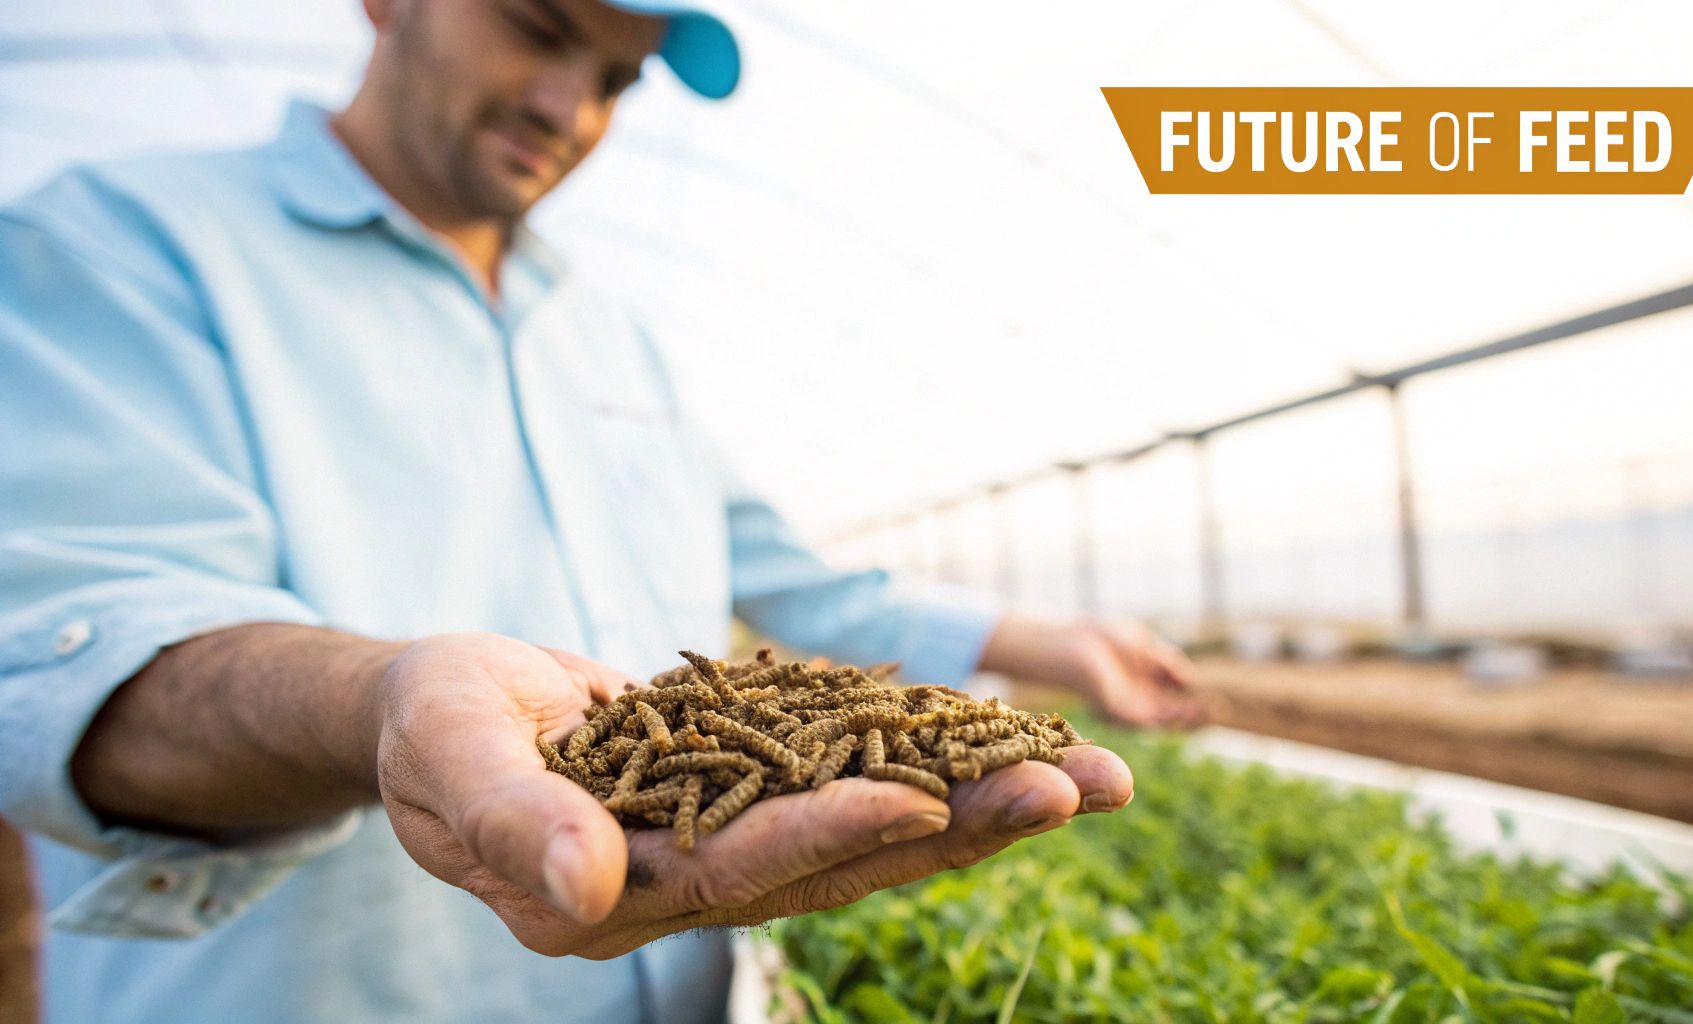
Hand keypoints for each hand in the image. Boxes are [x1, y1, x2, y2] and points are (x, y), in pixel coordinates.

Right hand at [373, 634, 1134, 958]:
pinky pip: (861, 784)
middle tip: (1082, 785)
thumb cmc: (428, 725)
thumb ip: (505, 817)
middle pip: (844, 864)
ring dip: (984, 801)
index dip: (826, 835)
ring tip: (1097, 772)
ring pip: (875, 833)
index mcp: (610, 896)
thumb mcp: (445, 752)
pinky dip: (939, 762)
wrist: (443, 708)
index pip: (737, 871)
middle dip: (963, 823)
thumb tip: (587, 886)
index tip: (917, 796)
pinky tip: (1018, 745)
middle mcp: (689, 888)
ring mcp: (729, 848)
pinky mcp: (757, 800)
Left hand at [1063, 619, 1224, 728]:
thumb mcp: (1144, 644)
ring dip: (1188, 718)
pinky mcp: (1119, 712)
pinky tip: (1188, 711)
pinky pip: (1148, 721)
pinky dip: (1170, 719)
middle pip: (1172, 712)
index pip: (1173, 696)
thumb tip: (1191, 680)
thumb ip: (1166, 662)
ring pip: (1163, 720)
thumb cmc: (1102, 637)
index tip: (1217, 699)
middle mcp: (1136, 698)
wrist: (1072, 642)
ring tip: (1211, 712)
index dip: (1194, 699)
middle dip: (1196, 713)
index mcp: (1141, 682)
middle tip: (1221, 710)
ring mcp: (1128, 707)